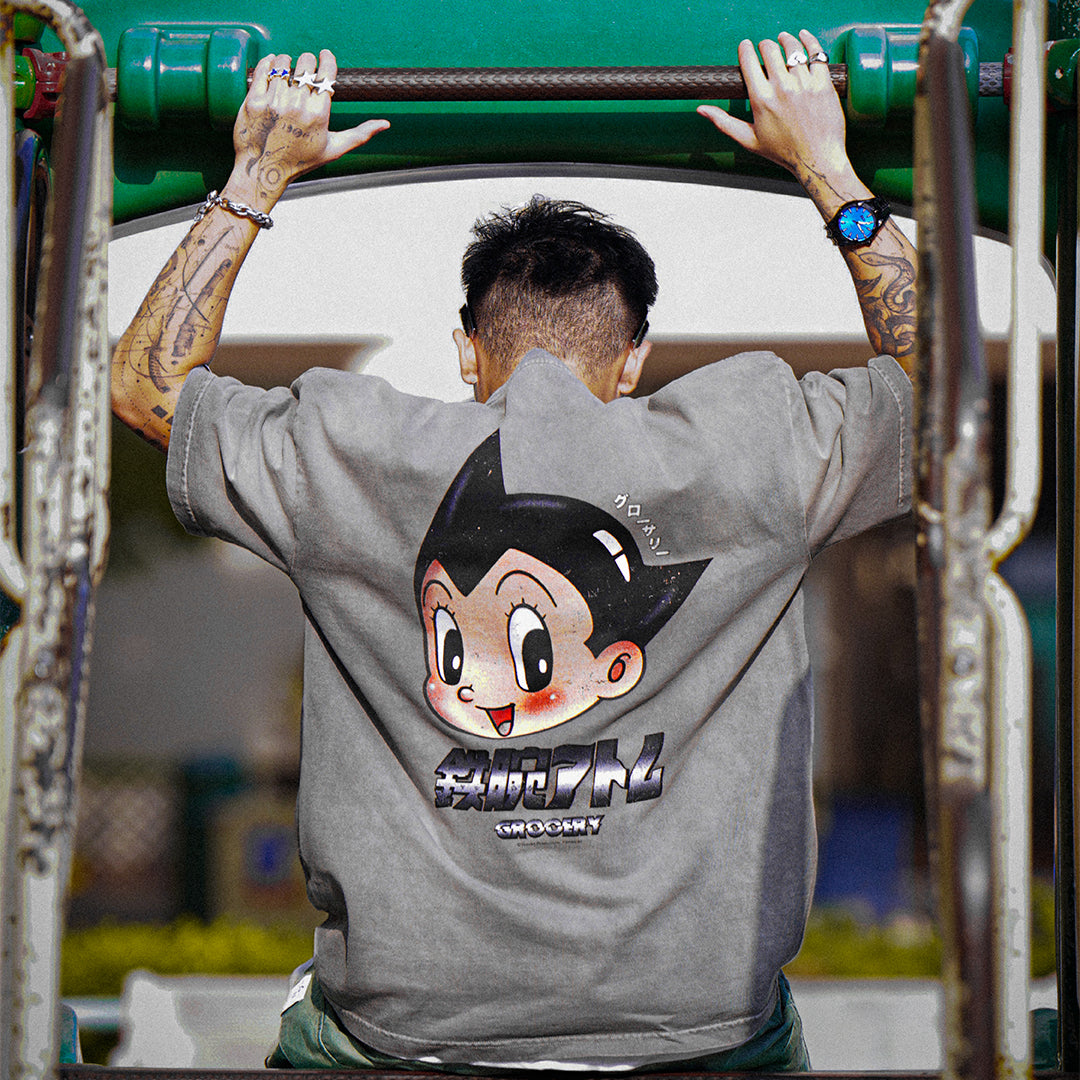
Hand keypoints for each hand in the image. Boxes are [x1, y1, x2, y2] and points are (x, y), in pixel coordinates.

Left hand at [227, 49, 389, 206]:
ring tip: (289, 67)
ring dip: (288, 62)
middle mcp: (296, 106)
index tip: (326, 55)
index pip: (326, 73)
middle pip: (305, 65)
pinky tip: (274, 66)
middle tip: (307, 66)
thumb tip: (385, 125)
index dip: (327, 59)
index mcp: (318, 115)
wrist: (265, 170)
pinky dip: (270, 63)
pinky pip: (263, 69)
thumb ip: (360, 134)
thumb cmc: (300, 161)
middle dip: (308, 61)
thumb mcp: (333, 149)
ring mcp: (273, 102)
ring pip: (283, 64)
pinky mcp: (254, 100)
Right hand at [697, 30, 849, 185]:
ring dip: (785, 40)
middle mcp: (782, 89)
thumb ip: (724, 122)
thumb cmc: (784, 152)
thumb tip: (701, 109)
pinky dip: (809, 40)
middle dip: (765, 44)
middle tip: (765, 47)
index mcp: (761, 100)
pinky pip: (816, 53)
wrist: (817, 159)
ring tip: (783, 39)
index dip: (745, 49)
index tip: (746, 46)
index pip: (749, 62)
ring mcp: (804, 84)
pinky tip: (804, 37)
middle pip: (770, 50)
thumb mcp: (749, 139)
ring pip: (793, 48)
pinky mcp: (822, 83)